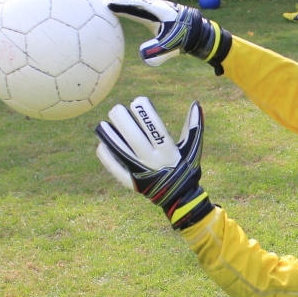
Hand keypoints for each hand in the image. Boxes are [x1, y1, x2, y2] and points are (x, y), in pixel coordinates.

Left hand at [95, 97, 212, 229]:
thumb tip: (196, 103)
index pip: (156, 129)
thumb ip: (193, 126)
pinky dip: (107, 156)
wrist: (179, 196)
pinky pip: (115, 168)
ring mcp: (141, 172)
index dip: (146, 114)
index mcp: (168, 152)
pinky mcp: (131, 183)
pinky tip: (102, 144)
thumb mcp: (192, 147)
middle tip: (116, 109)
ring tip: (102, 124)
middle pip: (135, 138)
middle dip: (123, 121)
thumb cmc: (185, 166)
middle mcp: (153, 161)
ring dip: (110, 137)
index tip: (137, 101)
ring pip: (121, 151)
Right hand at [96, 0, 230, 70]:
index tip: (107, 3)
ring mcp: (153, 8)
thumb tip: (143, 55)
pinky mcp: (152, 13)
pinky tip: (113, 8)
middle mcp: (155, 6)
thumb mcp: (172, 47)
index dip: (123, 3)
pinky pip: (135, 6)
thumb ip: (159, 52)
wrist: (196, 32)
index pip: (138, 4)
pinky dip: (124, 4)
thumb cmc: (184, 39)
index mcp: (160, 11)